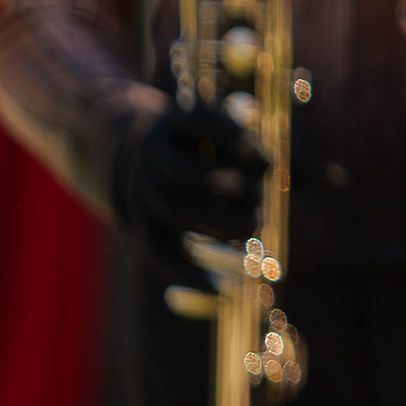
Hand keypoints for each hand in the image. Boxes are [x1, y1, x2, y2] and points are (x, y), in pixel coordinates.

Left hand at [110, 104, 268, 292]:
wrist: (130, 139)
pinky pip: (197, 127)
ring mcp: (157, 150)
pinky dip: (229, 136)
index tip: (227, 288)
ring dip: (218, 178)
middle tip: (256, 221)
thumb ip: (236, 223)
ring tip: (256, 182)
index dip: (189, 272)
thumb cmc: (181, 189)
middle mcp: (144, 186)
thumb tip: (274, 254)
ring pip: (179, 169)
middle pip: (171, 207)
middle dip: (217, 217)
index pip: (159, 251)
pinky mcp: (174, 117)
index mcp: (143, 219)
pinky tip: (259, 152)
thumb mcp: (193, 213)